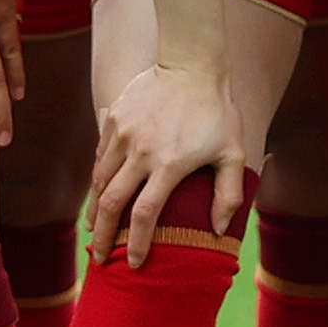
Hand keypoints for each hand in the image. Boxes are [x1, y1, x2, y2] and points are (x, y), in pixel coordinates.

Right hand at [87, 52, 246, 266]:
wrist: (191, 64)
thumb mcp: (233, 153)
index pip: (145, 214)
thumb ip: (228, 195)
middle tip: (99, 258)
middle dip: (103, 236)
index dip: (137, 243)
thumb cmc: (217, 112)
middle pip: (112, 203)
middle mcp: (140, 151)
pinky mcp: (113, 119)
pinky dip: (96, 179)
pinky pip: (99, 156)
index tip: (134, 263)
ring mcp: (123, 134)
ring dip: (95, 210)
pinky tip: (98, 194)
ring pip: (99, 181)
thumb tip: (219, 231)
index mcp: (169, 164)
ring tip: (94, 231)